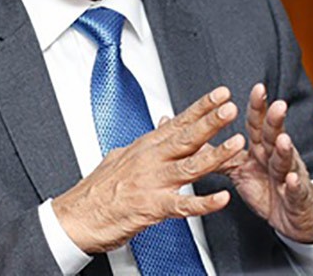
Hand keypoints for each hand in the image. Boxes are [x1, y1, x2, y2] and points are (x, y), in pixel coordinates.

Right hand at [52, 86, 245, 253]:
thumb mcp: (122, 156)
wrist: (76, 217)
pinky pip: (183, 205)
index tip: (220, 95)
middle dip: (210, 121)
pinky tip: (221, 199)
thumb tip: (163, 124)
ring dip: (215, 154)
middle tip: (230, 108)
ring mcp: (152, 183)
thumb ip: (148, 141)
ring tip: (235, 145)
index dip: (201, 107)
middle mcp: (151, 160)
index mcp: (146, 146)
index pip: (178, 122)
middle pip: (186, 137)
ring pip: (189, 166)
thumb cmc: (98, 191)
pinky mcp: (152, 208)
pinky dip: (203, 203)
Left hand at [219, 84, 312, 243]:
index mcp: (261, 148)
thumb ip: (219, 153)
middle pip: (275, 136)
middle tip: (277, 105)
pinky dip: (294, 186)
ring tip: (282, 140)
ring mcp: (288, 175)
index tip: (258, 88)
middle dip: (276, 121)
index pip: (258, 124)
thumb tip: (194, 140)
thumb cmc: (267, 188)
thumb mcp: (240, 169)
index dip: (258, 107)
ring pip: (286, 161)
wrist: (294, 215)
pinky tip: (292, 180)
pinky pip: (295, 191)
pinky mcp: (296, 198)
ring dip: (285, 151)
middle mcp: (275, 157)